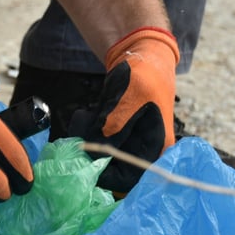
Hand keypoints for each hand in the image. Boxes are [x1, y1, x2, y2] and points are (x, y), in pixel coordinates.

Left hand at [77, 27, 178, 192]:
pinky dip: (88, 134)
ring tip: (85, 120)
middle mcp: (145, 151)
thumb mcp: (128, 100)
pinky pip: (99, 145)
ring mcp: (132, 142)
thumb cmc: (142, 75)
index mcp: (156, 148)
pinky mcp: (119, 134)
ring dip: (88, 144)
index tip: (83, 163)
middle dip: (93, 158)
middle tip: (78, 139)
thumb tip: (94, 158)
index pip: (129, 179)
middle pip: (115, 171)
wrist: (142, 54)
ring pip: (104, 158)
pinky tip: (88, 116)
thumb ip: (113, 129)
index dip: (105, 176)